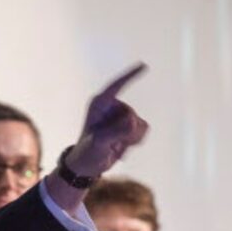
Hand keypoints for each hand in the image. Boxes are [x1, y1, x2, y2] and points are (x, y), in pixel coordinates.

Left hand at [66, 62, 148, 176]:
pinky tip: (121, 148)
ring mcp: (120, 116)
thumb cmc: (88, 151)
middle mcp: (111, 107)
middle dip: (128, 132)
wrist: (88, 165)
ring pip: (141, 123)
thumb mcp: (99, 142)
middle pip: (132, 114)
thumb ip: (116, 131)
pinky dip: (136, 141)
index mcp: (99, 104)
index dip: (130, 75)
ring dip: (133, 138)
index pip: (117, 86)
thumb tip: (133, 122)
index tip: (143, 65)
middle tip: (113, 144)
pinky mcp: (127, 126)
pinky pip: (143, 129)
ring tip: (117, 146)